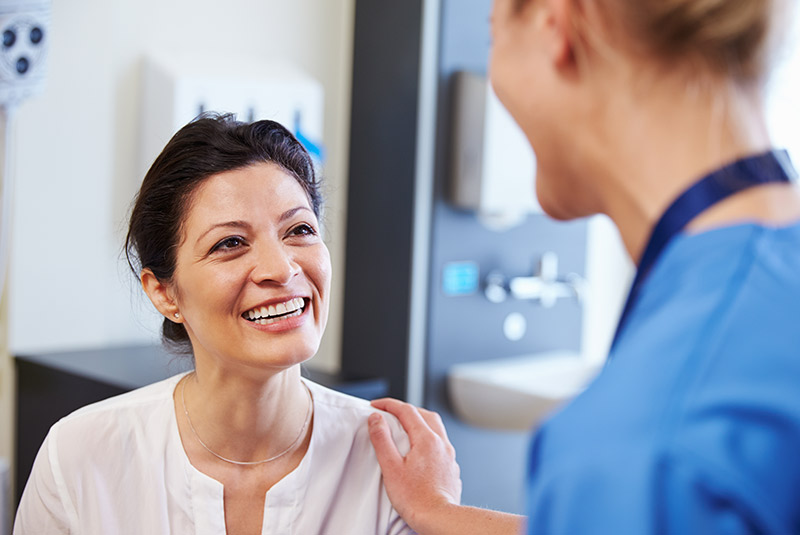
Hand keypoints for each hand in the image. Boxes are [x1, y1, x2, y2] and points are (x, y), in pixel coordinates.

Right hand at [368, 398, 462, 531]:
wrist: (439, 518)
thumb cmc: (415, 498)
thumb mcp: (391, 467)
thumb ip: (382, 439)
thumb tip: (376, 419)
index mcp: (427, 439)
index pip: (407, 411)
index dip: (389, 404)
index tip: (376, 405)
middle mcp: (441, 443)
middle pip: (425, 414)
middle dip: (406, 409)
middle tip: (390, 412)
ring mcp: (449, 455)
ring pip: (436, 428)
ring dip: (420, 421)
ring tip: (405, 427)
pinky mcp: (451, 468)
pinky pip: (441, 443)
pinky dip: (428, 438)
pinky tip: (420, 449)